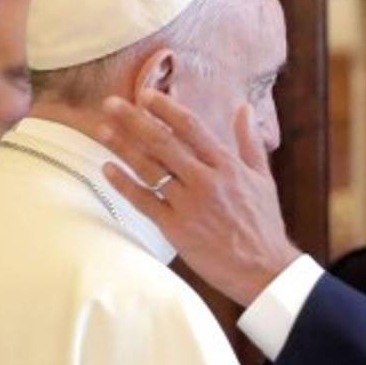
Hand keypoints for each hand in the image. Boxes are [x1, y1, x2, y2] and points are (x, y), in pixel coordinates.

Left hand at [93, 91, 300, 305]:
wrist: (263, 269)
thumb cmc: (263, 224)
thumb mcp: (263, 178)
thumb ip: (249, 142)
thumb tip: (243, 108)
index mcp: (227, 165)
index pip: (191, 128)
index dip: (165, 108)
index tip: (145, 95)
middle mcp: (206, 180)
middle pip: (163, 143)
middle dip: (134, 120)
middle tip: (110, 104)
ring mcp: (189, 204)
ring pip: (149, 169)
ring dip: (123, 147)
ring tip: (102, 130)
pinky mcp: (176, 228)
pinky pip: (144, 201)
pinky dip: (124, 184)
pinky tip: (108, 169)